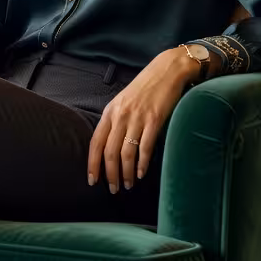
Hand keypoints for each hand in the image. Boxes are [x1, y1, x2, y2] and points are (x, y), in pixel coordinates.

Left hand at [87, 48, 199, 193]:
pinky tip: (141, 173)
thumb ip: (115, 120)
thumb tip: (109, 144)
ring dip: (126, 173)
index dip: (93, 164)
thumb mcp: (123, 101)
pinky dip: (142, 164)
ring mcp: (138, 118)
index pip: (95, 142)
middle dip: (110, 174)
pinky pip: (145, 147)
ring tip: (128, 184)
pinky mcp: (155, 120)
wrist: (167, 70)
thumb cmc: (145, 87)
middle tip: (114, 189)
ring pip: (126, 153)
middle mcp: (121, 116)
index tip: (93, 180)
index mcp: (110, 112)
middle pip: (110, 152)